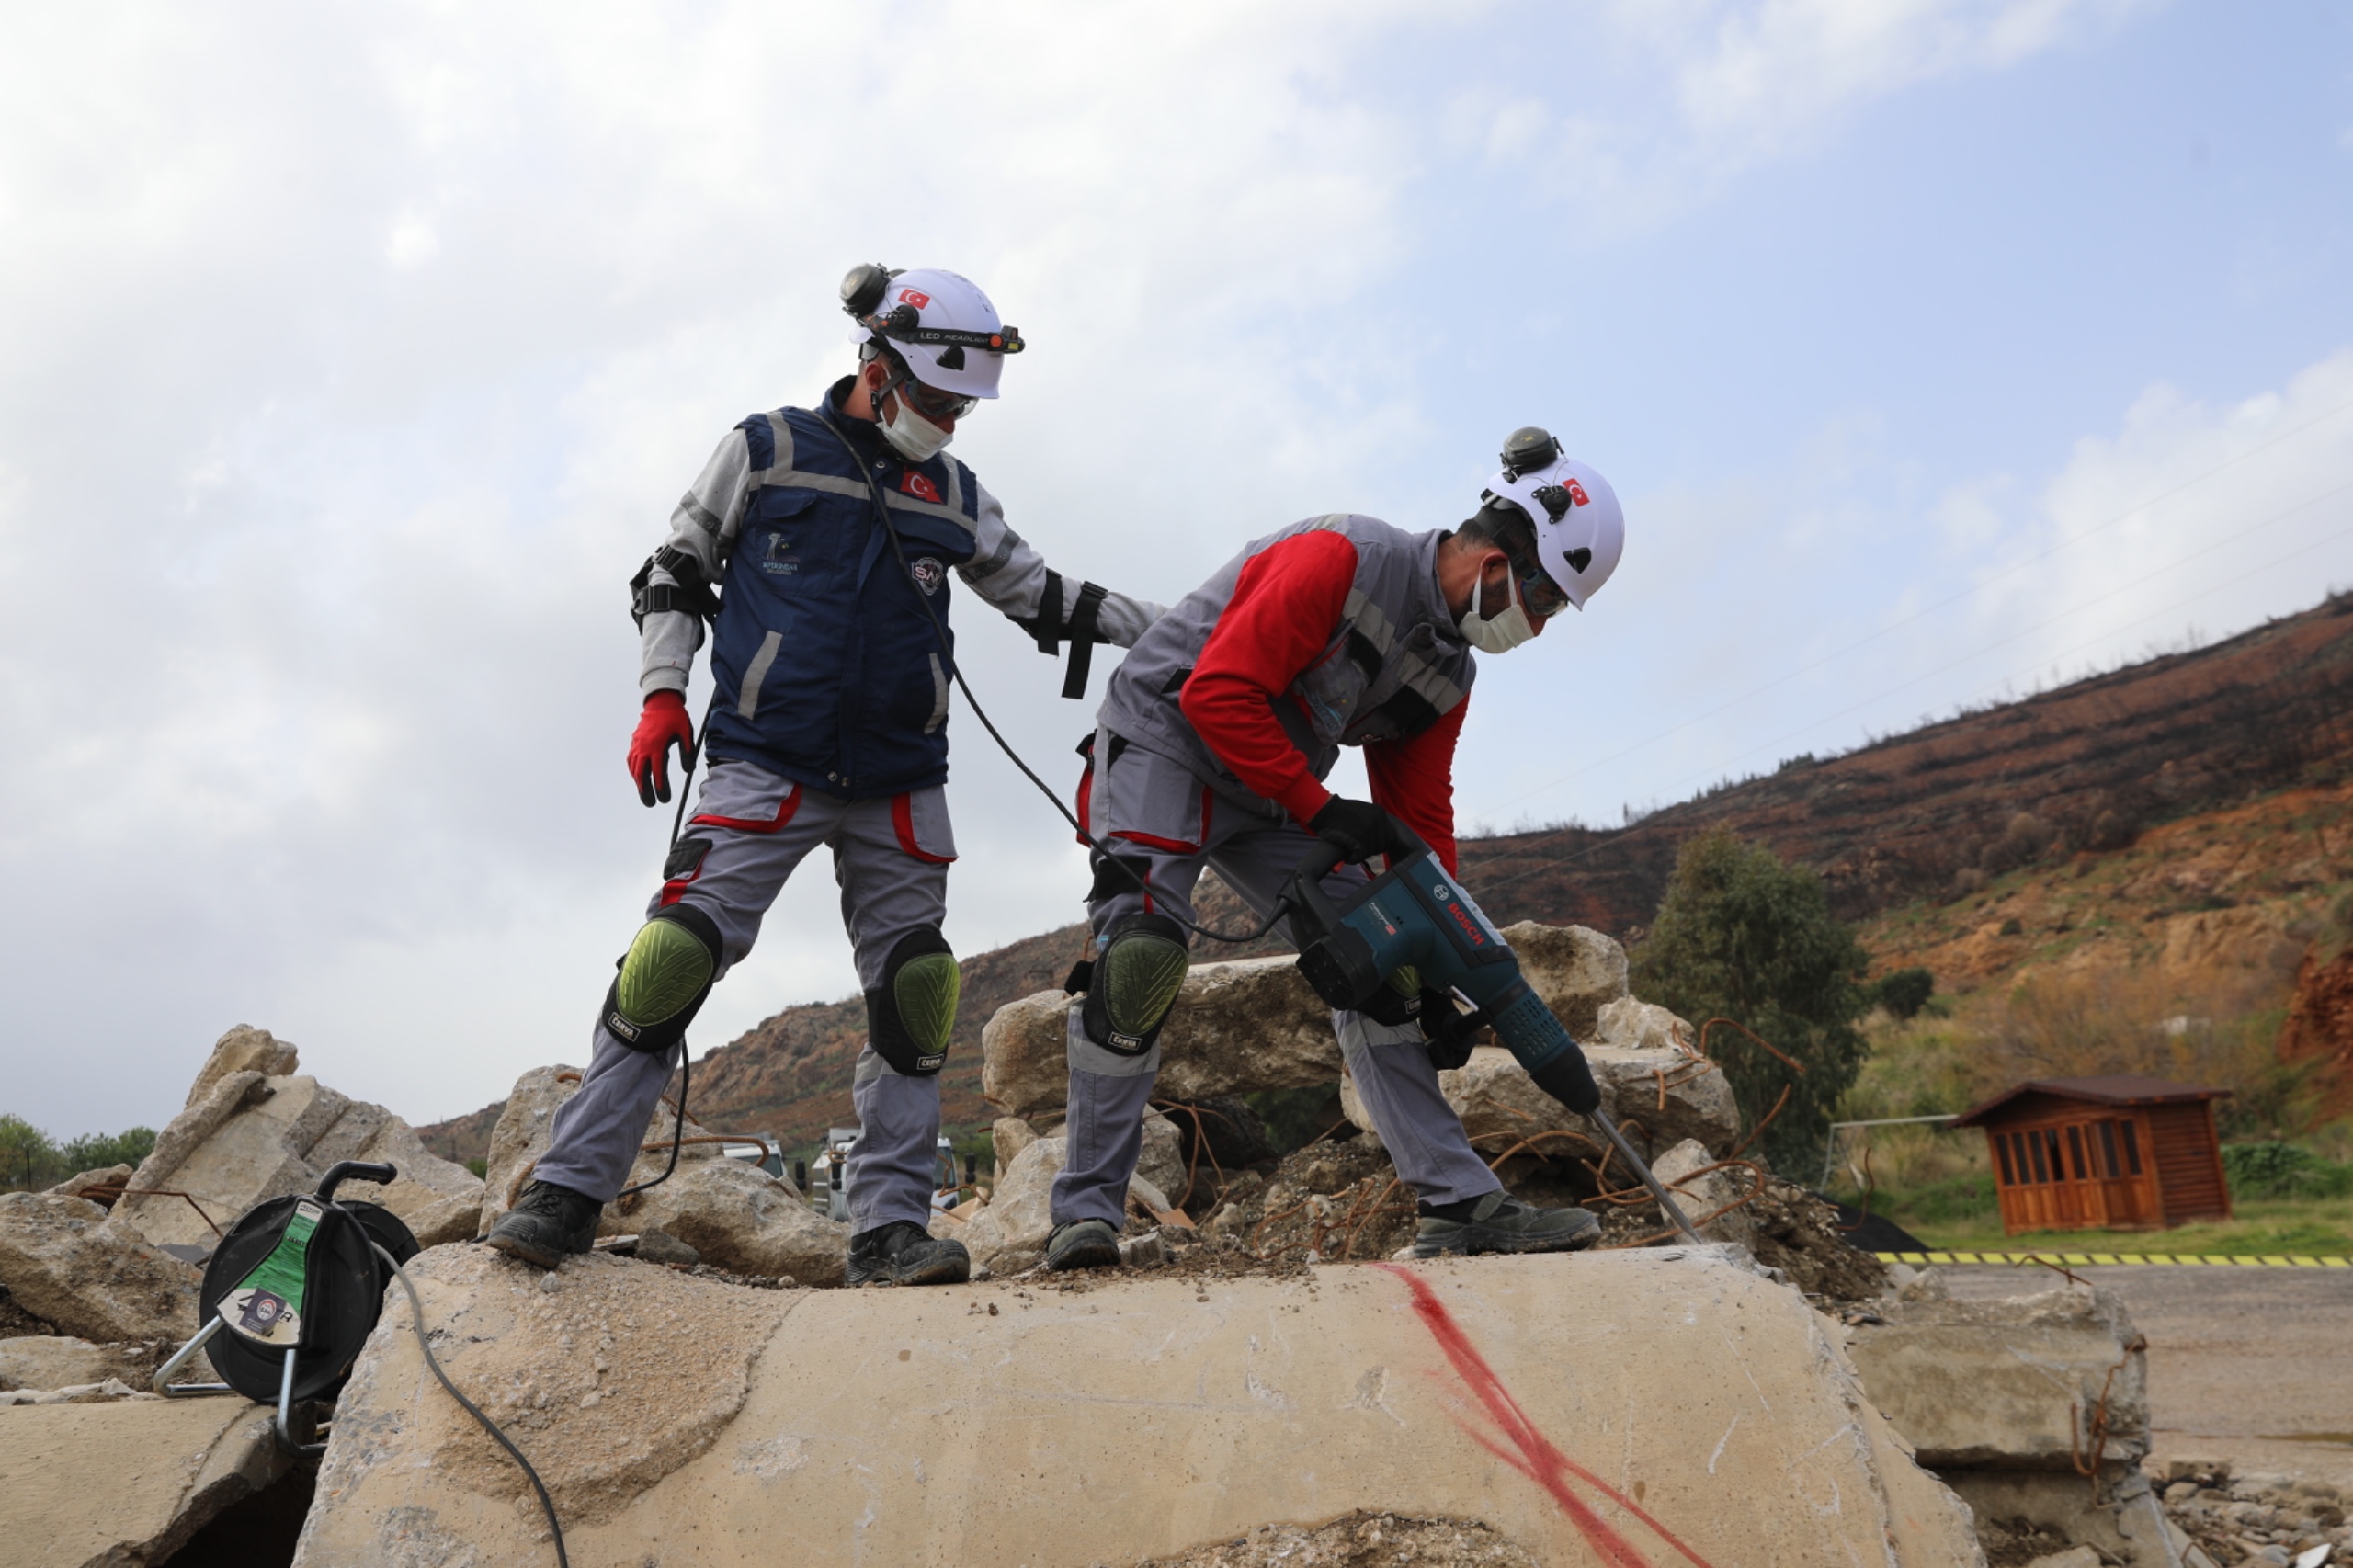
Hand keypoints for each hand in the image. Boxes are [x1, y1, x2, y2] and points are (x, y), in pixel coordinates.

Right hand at [628, 690, 694, 806]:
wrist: (660, 701)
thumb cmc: (675, 716)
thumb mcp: (685, 732)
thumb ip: (687, 751)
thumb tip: (688, 770)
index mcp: (657, 745)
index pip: (657, 772)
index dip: (660, 787)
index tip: (664, 798)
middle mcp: (644, 747)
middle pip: (642, 774)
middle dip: (645, 791)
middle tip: (651, 804)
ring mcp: (637, 745)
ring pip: (634, 768)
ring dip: (638, 783)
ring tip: (644, 795)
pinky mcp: (635, 742)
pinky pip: (631, 760)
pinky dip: (633, 771)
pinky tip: (637, 777)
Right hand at [1308, 796, 1403, 864]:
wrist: (1324, 810)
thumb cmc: (1340, 812)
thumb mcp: (1364, 810)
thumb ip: (1375, 822)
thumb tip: (1381, 839)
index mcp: (1380, 813)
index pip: (1391, 836)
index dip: (1380, 843)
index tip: (1370, 843)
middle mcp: (1378, 821)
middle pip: (1383, 846)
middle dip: (1371, 849)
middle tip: (1358, 847)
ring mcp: (1368, 830)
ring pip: (1371, 852)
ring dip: (1360, 854)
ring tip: (1350, 849)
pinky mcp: (1358, 840)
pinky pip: (1360, 856)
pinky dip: (1352, 858)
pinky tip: (1347, 855)